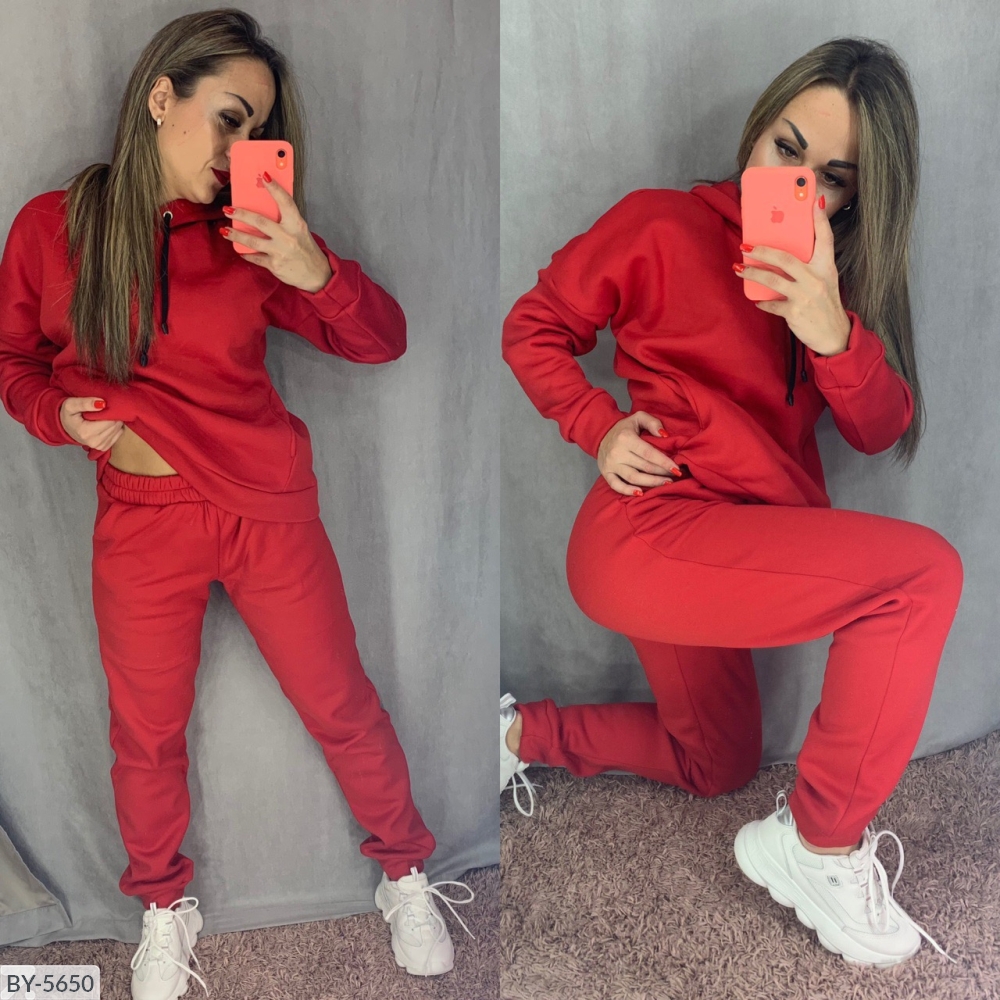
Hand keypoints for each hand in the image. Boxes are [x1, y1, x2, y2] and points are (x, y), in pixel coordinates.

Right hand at [60, 396, 123, 449]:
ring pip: (118, 430)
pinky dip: (115, 428)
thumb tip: (102, 404)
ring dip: (115, 422)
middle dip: (113, 416)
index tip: (105, 406)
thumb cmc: (68, 414)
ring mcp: (99, 446)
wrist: (65, 427)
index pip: (110, 421)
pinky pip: (118, 435)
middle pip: (115, 426)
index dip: (110, 411)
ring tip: (105, 416)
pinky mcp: (104, 447)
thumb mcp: (71, 405)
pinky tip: (107, 423)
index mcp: (86, 432)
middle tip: (106, 410)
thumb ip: (85, 403)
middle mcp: (94, 442)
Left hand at [220, 173, 333, 292]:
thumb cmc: (307, 251)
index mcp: (297, 225)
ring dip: (236, 234)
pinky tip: (240, 249)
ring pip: (252, 240)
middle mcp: (288, 237)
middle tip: (228, 209)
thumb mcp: (300, 232)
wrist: (317, 276)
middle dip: (241, 214)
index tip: (264, 176)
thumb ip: (286, 221)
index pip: (285, 202)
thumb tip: (265, 209)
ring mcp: (280, 251)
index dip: (275, 188)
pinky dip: (246, 253)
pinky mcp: (274, 265)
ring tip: (225, 231)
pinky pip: (255, 257)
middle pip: (260, 221)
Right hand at [597, 411, 681, 496]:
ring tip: (666, 483)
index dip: (664, 462)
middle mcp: (617, 452)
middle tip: (676, 476)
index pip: (648, 453)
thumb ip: (652, 422)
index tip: (676, 469)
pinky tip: (640, 493)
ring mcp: (611, 464)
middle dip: (662, 473)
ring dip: (651, 483)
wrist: (601, 434)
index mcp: (626, 438)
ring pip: (634, 478)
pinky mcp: (606, 473)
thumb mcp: (638, 417)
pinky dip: (628, 491)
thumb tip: (664, 435)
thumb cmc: (624, 428)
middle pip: (644, 467)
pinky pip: (616, 485)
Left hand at [736, 194, 851, 355]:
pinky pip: (771, 304)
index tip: (813, 201)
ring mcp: (805, 296)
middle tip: (746, 247)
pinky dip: (762, 302)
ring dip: (752, 274)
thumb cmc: (825, 305)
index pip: (825, 238)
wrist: (835, 336)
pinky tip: (756, 300)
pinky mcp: (795, 313)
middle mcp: (816, 279)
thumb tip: (787, 253)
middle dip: (763, 251)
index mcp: (826, 268)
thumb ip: (811, 265)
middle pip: (786, 258)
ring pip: (773, 280)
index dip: (820, 220)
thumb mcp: (826, 281)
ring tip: (739, 269)